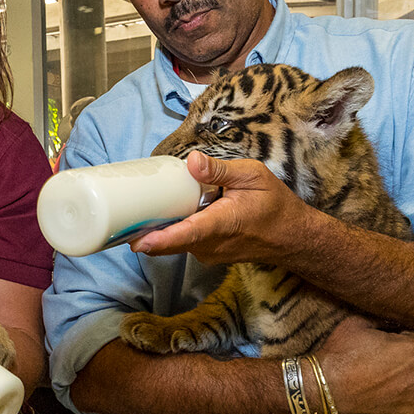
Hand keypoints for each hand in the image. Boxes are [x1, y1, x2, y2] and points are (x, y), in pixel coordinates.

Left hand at [130, 151, 314, 263]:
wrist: (292, 237)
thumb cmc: (275, 206)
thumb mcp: (253, 177)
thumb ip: (220, 170)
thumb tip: (192, 160)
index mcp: (220, 225)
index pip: (184, 235)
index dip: (158, 240)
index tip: (136, 242)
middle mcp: (209, 245)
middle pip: (169, 243)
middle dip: (144, 233)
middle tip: (122, 216)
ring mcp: (207, 253)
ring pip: (174, 244)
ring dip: (159, 230)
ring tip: (140, 210)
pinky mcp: (207, 253)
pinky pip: (183, 244)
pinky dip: (172, 232)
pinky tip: (165, 215)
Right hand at [317, 317, 413, 413]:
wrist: (322, 388)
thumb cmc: (339, 356)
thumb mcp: (357, 324)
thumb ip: (382, 322)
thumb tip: (390, 323)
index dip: (405, 339)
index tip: (394, 341)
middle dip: (408, 359)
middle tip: (389, 358)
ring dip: (408, 378)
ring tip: (385, 375)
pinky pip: (410, 401)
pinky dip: (400, 396)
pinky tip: (380, 390)